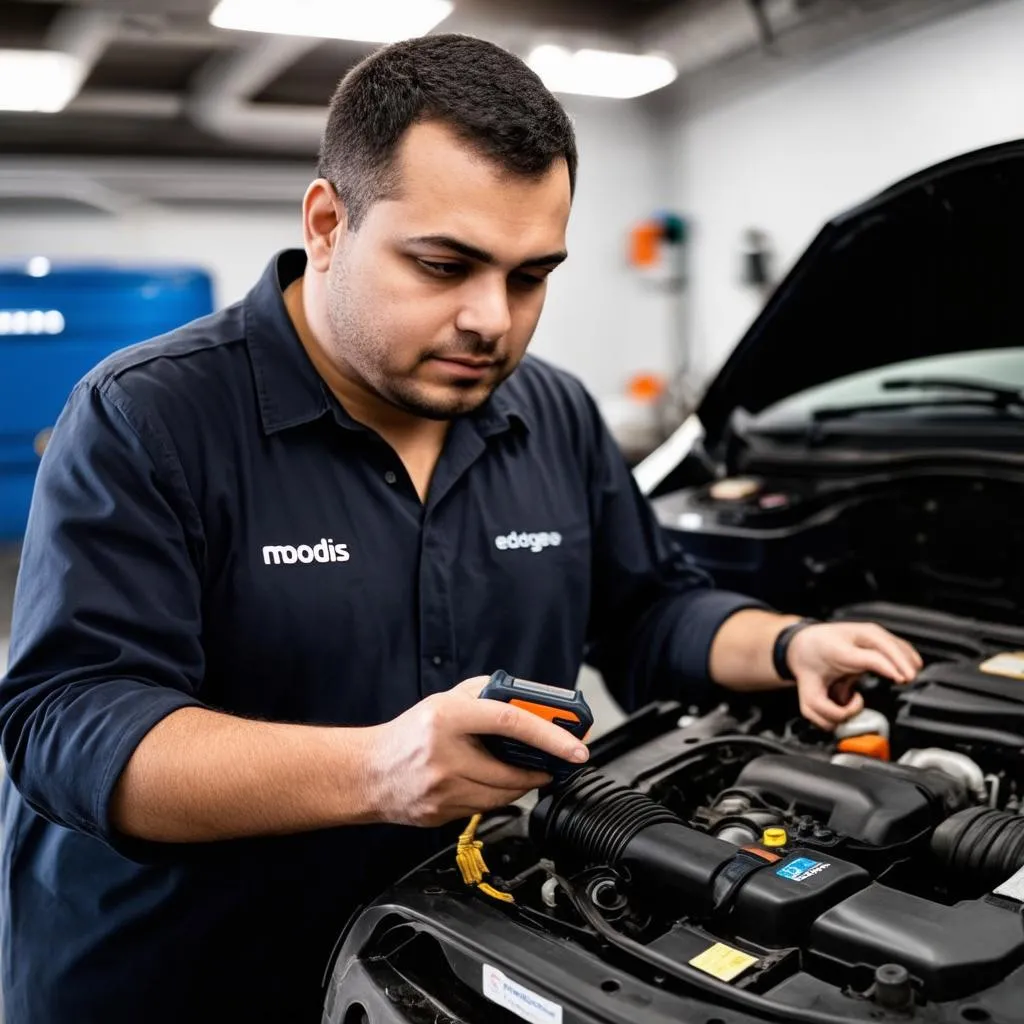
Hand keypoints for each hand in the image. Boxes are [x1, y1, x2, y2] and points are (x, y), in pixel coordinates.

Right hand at [365, 677, 589, 826]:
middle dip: (543, 768)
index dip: (550, 735)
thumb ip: (486, 693)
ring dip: (523, 785)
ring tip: (528, 772)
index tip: (576, 746)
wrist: (368, 773)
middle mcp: (445, 755)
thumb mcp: (445, 699)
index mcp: (447, 718)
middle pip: (513, 770)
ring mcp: (443, 789)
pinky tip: (497, 784)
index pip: (511, 722)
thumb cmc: (410, 733)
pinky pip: (486, 809)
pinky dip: (500, 798)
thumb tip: (528, 699)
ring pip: (504, 795)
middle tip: (560, 762)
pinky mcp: (442, 814)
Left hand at [787, 622, 922, 730]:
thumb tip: (847, 719)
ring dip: (905, 658)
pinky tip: (911, 662)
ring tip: (911, 675)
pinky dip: (905, 652)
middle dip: (900, 662)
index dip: (888, 668)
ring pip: (889, 639)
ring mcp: (861, 632)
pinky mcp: (871, 632)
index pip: (868, 657)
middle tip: (908, 680)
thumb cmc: (809, 667)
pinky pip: (893, 640)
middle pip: (884, 644)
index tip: (900, 680)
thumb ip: (823, 711)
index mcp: (835, 651)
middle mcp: (850, 637)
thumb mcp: (808, 693)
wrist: (803, 644)